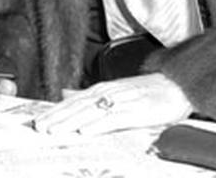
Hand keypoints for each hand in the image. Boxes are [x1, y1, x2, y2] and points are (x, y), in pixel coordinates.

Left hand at [32, 73, 192, 135]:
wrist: (178, 85)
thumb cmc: (147, 91)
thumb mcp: (115, 91)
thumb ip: (90, 95)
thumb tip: (65, 94)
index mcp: (102, 90)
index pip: (73, 102)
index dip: (55, 111)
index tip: (37, 120)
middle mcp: (108, 93)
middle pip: (77, 107)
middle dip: (56, 117)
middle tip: (39, 127)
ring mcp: (122, 101)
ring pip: (90, 112)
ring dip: (70, 122)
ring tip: (54, 130)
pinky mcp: (136, 111)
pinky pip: (113, 119)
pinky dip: (98, 125)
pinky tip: (84, 131)